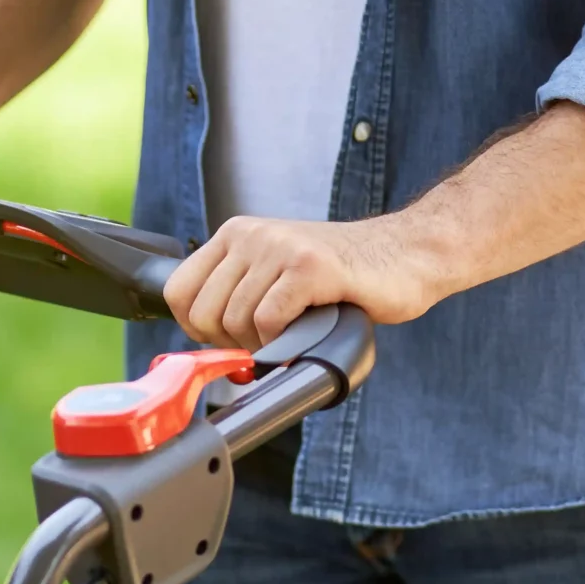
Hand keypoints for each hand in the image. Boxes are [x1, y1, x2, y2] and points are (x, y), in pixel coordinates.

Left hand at [164, 211, 435, 349]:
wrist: (406, 257)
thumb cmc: (343, 277)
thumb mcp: (276, 276)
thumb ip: (239, 297)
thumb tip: (206, 348)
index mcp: (236, 235)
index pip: (178, 292)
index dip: (197, 330)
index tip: (229, 339)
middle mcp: (251, 235)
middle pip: (203, 314)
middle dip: (231, 342)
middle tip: (267, 341)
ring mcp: (279, 248)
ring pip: (236, 321)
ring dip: (262, 344)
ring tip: (293, 333)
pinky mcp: (308, 268)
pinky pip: (267, 321)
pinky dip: (281, 342)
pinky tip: (305, 332)